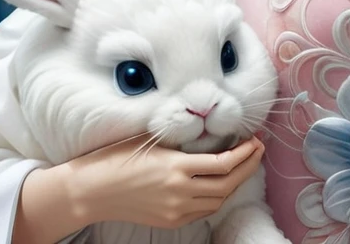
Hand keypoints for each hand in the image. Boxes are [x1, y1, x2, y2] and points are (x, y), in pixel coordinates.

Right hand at [68, 135, 264, 229]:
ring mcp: (175, 210)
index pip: (224, 163)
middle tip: (257, 149)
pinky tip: (221, 182)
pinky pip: (202, 210)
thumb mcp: (153, 139)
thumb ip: (182, 139)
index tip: (254, 139)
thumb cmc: (118, 157)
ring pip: (217, 199)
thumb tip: (207, 128)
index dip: (245, 153)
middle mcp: (180, 192)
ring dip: (235, 182)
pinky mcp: (168, 220)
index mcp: (177, 168)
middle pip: (227, 184)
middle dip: (248, 166)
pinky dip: (217, 196)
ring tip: (243, 164)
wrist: (92, 190)